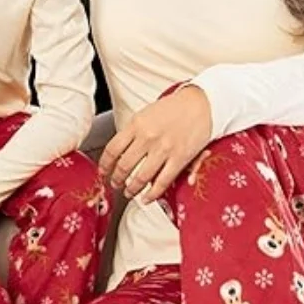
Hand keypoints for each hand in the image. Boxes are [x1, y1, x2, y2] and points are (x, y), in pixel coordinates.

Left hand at [99, 86, 212, 202]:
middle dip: (116, 179)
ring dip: (131, 189)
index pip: (112, 149)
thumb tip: (118, 153)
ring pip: (140, 177)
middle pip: (124, 166)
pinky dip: (152, 194)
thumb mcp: (145, 114)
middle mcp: (147, 137)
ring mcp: (163, 149)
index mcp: (136, 124)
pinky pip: (162, 182)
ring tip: (128, 192)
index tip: (103, 172)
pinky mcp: (179, 159)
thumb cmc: (172, 109)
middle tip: (115, 184)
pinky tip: (146, 199)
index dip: (104, 165)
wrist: (200, 104)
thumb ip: (132, 132)